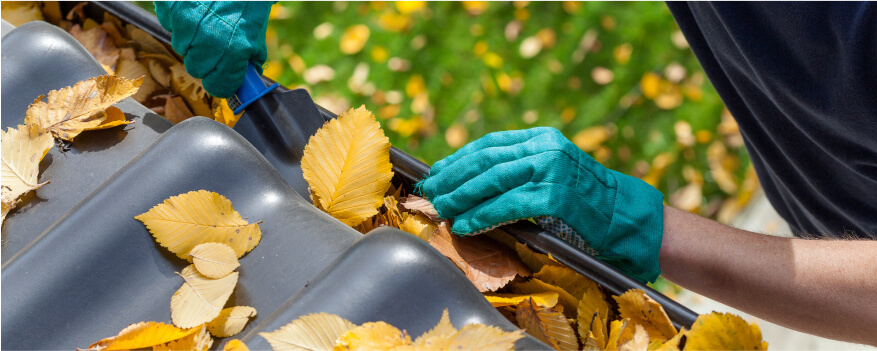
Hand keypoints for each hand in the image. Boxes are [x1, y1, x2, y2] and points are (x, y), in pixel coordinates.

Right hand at [155, 1, 273, 97]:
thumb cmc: (247, 0)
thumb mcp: (255, 30)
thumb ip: (249, 58)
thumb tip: (244, 81)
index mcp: (234, 50)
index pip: (218, 87)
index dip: (221, 82)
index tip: (222, 77)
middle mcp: (208, 40)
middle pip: (196, 69)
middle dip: (207, 59)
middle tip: (216, 42)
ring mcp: (186, 23)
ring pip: (181, 46)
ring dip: (192, 38)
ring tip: (206, 18)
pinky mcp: (170, 7)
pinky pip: (169, 24)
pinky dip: (179, 18)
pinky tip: (194, 7)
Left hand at [418, 127, 663, 282]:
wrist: (628, 217)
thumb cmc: (588, 202)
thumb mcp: (554, 172)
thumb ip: (521, 169)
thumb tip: (472, 182)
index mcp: (542, 138)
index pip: (490, 144)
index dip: (459, 158)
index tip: (437, 172)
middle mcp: (546, 148)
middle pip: (485, 160)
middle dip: (453, 178)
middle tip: (431, 192)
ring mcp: (551, 170)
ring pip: (492, 180)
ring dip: (461, 197)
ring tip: (442, 209)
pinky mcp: (555, 196)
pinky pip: (508, 205)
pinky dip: (482, 216)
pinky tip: (466, 225)